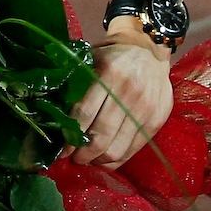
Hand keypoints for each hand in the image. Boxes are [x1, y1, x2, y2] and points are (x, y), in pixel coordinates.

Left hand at [70, 25, 174, 167]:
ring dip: (99, 160)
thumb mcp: (91, 59)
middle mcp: (129, 91)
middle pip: (101, 136)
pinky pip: (134, 149)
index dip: (70, 137)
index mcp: (108, 73)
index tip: (61, 151)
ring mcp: (145, 107)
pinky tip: (105, 159)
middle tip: (74, 159)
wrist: (148, 49)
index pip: (84, 113)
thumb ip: (76, 84)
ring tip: (89, 160)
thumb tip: (54, 119)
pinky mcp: (157, 119)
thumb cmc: (112, 56)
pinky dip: (117, 160)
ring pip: (118, 148)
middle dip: (83, 155)